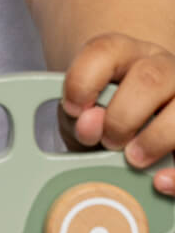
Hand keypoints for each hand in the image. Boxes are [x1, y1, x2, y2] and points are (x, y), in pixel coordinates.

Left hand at [58, 32, 174, 196]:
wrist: (135, 122)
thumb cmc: (104, 113)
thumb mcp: (83, 112)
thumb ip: (78, 117)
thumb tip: (89, 125)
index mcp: (123, 52)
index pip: (104, 50)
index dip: (83, 81)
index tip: (73, 110)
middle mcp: (160, 66)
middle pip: (149, 79)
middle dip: (123, 115)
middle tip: (109, 141)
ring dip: (156, 138)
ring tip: (133, 160)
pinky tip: (160, 182)